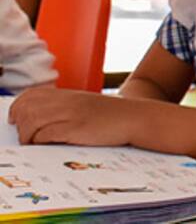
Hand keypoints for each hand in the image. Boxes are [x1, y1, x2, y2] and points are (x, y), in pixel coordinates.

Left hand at [9, 88, 136, 145]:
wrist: (135, 118)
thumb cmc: (112, 115)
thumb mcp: (86, 105)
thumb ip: (66, 108)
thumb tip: (41, 119)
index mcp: (68, 94)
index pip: (31, 95)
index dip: (18, 107)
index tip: (16, 119)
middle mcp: (67, 101)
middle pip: (27, 108)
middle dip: (20, 123)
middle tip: (24, 135)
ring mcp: (71, 114)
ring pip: (32, 121)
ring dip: (27, 135)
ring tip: (33, 143)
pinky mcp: (76, 128)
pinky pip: (46, 134)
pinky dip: (40, 141)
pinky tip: (45, 144)